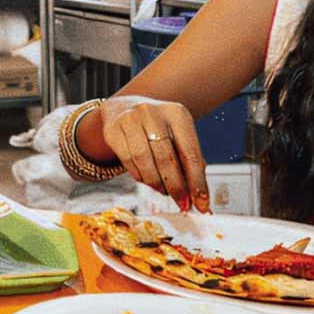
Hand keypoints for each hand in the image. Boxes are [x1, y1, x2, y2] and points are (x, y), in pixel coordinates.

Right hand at [97, 95, 209, 211]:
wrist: (125, 108)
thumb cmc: (159, 128)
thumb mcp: (178, 135)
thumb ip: (190, 162)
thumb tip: (199, 197)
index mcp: (177, 113)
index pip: (190, 153)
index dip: (197, 181)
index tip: (201, 204)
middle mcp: (152, 113)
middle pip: (167, 158)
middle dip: (177, 187)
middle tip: (183, 204)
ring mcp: (129, 120)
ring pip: (145, 161)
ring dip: (157, 184)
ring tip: (165, 192)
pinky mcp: (112, 131)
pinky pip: (128, 161)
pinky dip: (140, 177)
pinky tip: (148, 181)